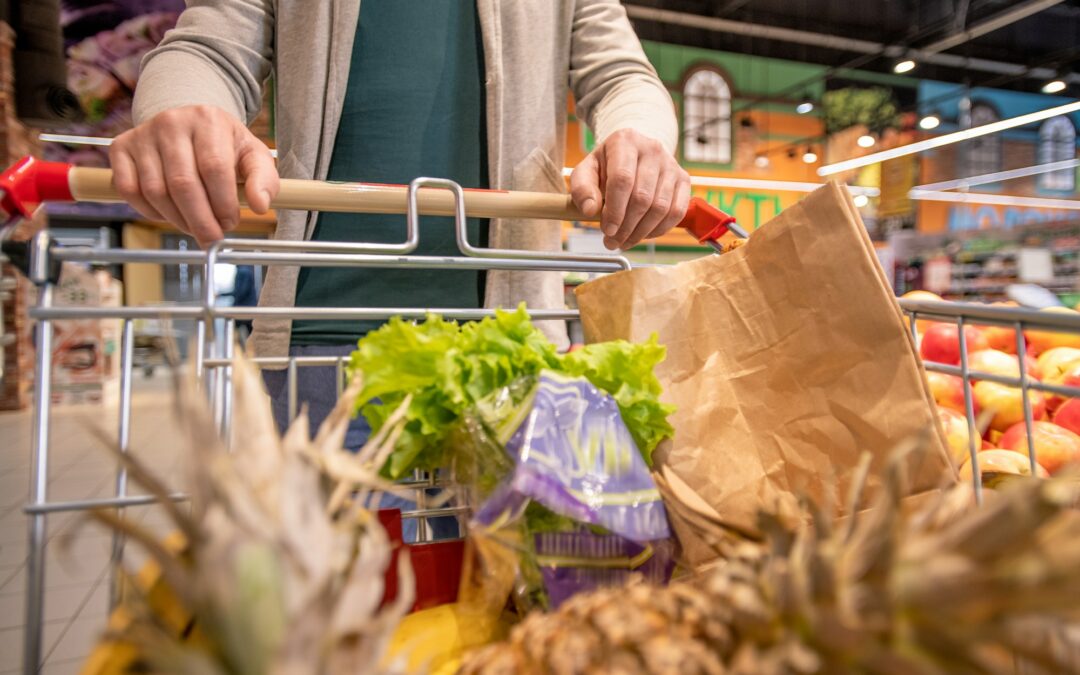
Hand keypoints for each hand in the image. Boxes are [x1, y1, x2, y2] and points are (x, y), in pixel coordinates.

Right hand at [109, 105, 278, 248]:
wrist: (190, 125)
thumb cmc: (224, 146)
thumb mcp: (253, 156)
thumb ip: (264, 180)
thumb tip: (261, 206)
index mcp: (208, 120)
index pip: (214, 168)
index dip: (223, 204)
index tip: (230, 223)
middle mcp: (171, 123)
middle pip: (182, 183)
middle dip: (200, 220)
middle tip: (211, 238)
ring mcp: (143, 134)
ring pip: (155, 191)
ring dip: (177, 220)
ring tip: (195, 227)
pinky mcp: (121, 148)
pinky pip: (129, 190)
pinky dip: (149, 212)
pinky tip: (170, 214)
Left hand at [570, 128, 690, 250]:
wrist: (633, 155)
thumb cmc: (607, 166)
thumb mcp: (586, 171)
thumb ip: (582, 189)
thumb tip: (590, 210)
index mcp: (625, 141)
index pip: (622, 179)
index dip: (615, 210)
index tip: (607, 230)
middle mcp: (652, 149)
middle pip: (642, 197)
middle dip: (626, 227)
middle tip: (612, 242)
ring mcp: (671, 164)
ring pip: (660, 208)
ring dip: (641, 232)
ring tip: (624, 241)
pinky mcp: (683, 179)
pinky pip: (677, 212)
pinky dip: (660, 229)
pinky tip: (644, 234)